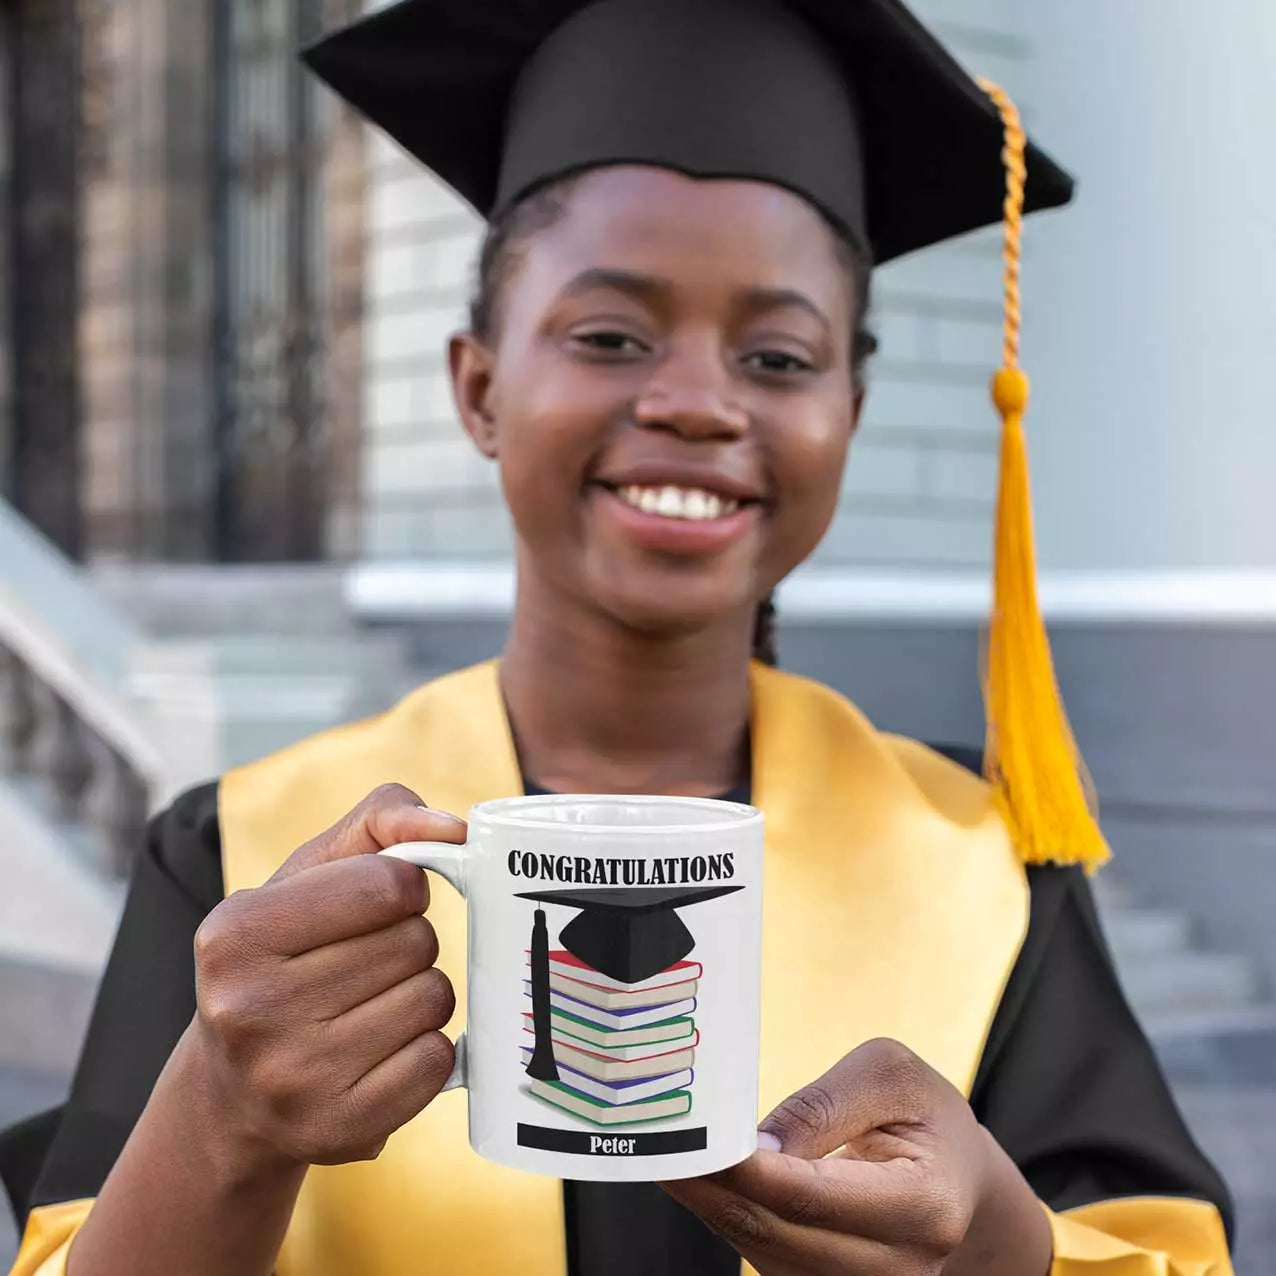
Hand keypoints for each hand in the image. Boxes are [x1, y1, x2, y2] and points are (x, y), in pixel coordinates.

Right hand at [189, 784, 463, 1167]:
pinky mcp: (336, 1131)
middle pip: (416, 942)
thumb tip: (456, 829)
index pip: (389, 883)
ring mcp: (291, 1079)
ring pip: (433, 999)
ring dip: (419, 992)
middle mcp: (249, 1009)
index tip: (380, 901)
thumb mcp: (309, 873)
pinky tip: (380, 1050)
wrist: (232, 1091)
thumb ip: (382, 820)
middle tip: (365, 961)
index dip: (403, 886)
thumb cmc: (285, 955)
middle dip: (408, 940)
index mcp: (235, 933)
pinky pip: (438, 1061)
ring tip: (369, 1004)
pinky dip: (425, 1048)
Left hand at [662, 1038, 1050, 1275]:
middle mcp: (899, 1266)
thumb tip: (757, 1142)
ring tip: (666, 1155)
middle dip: (711, 1188)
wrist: (957, 1175)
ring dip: (709, 1204)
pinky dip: (727, 1216)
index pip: (813, 1196)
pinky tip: (699, 1179)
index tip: (693, 1141)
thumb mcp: (890, 1074)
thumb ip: (824, 1103)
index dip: (746, 1171)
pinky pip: (765, 1258)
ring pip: (764, 1253)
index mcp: (924, 1205)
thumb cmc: (923, 1114)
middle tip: (656, 1145)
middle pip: (779, 1233)